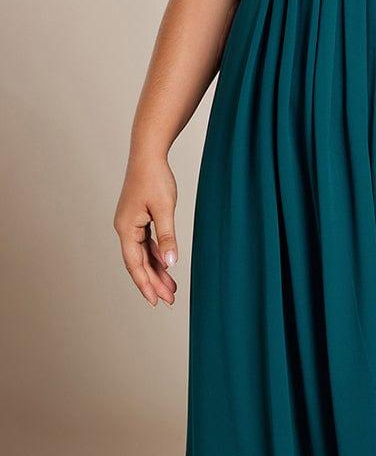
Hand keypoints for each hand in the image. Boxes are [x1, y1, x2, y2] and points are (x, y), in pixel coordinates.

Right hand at [113, 153, 178, 306]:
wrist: (148, 154)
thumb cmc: (155, 178)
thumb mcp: (164, 208)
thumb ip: (167, 237)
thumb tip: (170, 263)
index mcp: (126, 228)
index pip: (134, 264)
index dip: (145, 284)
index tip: (155, 301)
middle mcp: (125, 228)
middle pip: (138, 262)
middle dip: (153, 282)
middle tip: (169, 300)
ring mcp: (131, 223)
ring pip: (143, 254)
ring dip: (156, 270)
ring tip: (171, 288)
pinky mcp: (138, 218)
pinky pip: (146, 243)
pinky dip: (156, 254)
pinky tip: (166, 265)